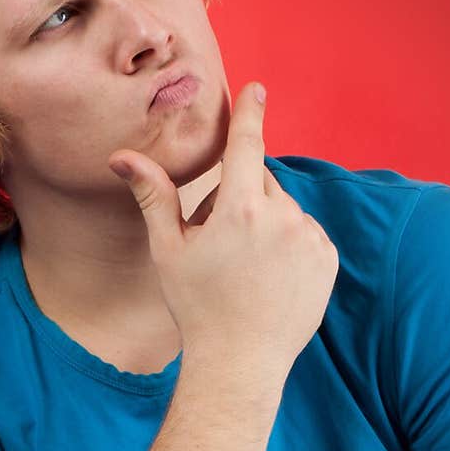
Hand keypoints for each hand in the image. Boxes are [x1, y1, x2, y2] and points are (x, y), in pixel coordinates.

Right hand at [108, 81, 338, 375]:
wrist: (241, 362)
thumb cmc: (197, 306)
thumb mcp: (169, 250)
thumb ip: (154, 196)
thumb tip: (122, 156)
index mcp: (238, 209)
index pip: (246, 145)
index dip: (250, 113)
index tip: (257, 88)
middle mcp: (281, 217)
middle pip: (259, 181)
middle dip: (239, 197)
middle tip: (219, 242)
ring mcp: (309, 238)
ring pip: (284, 209)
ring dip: (266, 223)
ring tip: (247, 268)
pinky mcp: (328, 259)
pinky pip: (306, 234)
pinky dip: (291, 244)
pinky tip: (271, 277)